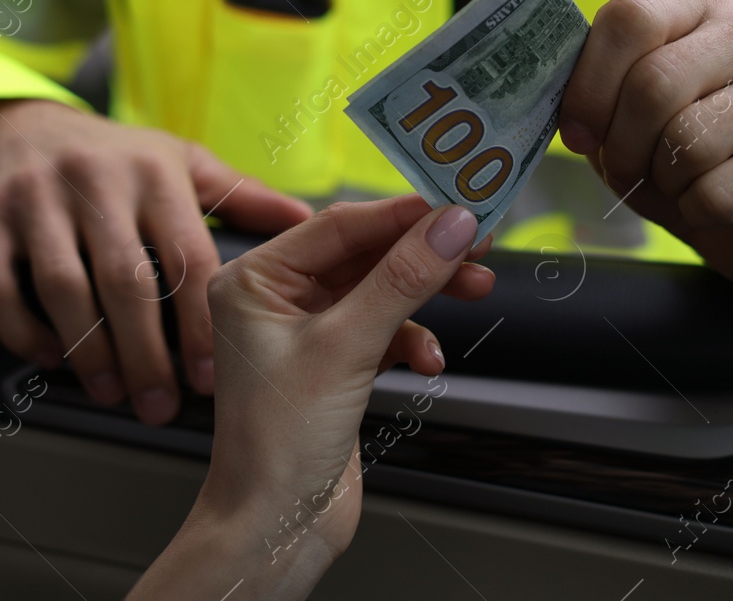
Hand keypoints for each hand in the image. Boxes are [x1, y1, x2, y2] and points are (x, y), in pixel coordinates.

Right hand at [0, 98, 313, 423]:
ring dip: (89, 351)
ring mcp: (34, 198)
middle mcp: (95, 181)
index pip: (186, 255)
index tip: (209, 376)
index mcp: (153, 172)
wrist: (17, 125)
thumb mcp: (179, 160)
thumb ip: (241, 195)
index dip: (199, 321)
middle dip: (146, 353)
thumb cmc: (114, 156)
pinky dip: (22, 330)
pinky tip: (50, 360)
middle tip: (161, 406)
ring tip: (112, 393)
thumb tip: (308, 219)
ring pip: (63, 287)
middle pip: (125, 280)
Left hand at [127, 196, 494, 600]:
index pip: (340, 224)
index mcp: (253, 279)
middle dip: (424, 253)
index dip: (405, 212)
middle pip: (365, 252)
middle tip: (479, 245)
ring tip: (475, 290)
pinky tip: (427, 358)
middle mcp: (274, 298)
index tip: (459, 205)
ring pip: (380, 289)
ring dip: (426, 293)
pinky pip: (384, 328)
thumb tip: (450, 227)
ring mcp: (304, 331)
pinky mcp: (333, 362)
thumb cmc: (276, 446)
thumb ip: (402, 281)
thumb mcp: (346, 349)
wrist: (275, 528)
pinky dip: (411, 338)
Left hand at [557, 0, 732, 286]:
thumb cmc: (681, 154)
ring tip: (675, 182)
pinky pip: (719, 191)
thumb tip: (554, 100)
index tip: (577, 133)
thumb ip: (594, 92)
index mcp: (703, 3)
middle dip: (622, 144)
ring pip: (688, 141)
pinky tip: (713, 203)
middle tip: (624, 168)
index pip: (631, 17)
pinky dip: (697, 211)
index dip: (589, 84)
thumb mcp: (629, 114)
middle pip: (655, 83)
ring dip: (662, 180)